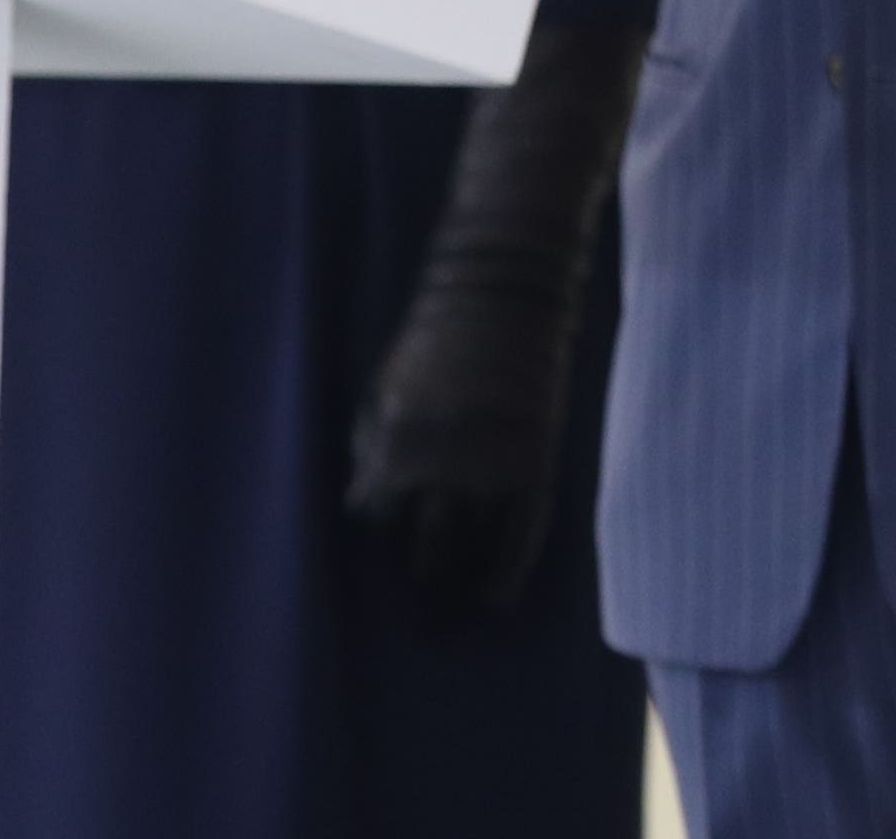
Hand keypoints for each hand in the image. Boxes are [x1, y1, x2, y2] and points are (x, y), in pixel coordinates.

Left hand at [346, 272, 579, 611]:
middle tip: (418, 594)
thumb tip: (361, 503)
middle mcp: (441, 462)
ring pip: (473, 544)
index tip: (383, 554)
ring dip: (461, 575)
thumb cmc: (432, 337)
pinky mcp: (535, 460)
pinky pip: (521, 533)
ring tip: (454, 600)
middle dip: (419, 572)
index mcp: (396, 442)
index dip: (380, 537)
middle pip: (424, 544)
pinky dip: (508, 571)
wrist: (502, 294)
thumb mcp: (382, 388)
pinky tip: (495, 596)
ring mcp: (492, 463)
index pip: (376, 517)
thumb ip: (370, 447)